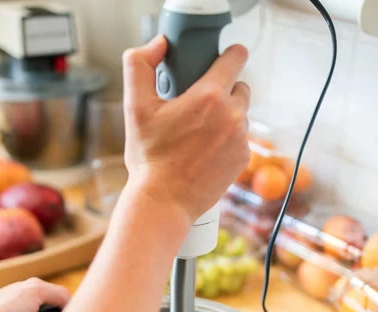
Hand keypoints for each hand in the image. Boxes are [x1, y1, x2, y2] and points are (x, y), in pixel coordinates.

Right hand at [122, 36, 250, 225]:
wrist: (163, 201)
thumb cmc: (149, 158)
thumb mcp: (134, 107)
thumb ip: (139, 65)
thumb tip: (158, 45)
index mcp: (209, 97)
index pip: (235, 59)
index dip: (231, 54)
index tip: (226, 55)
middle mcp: (232, 116)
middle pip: (239, 86)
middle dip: (222, 90)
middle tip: (196, 104)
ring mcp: (241, 139)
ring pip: (240, 113)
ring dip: (225, 116)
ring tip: (197, 131)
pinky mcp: (243, 158)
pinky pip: (240, 137)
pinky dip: (227, 138)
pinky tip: (204, 149)